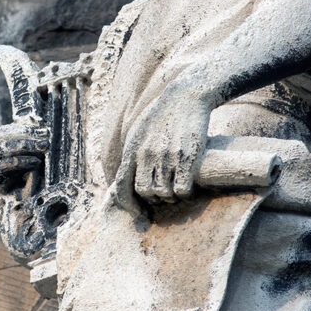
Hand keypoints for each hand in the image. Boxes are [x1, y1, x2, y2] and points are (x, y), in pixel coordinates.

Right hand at [0, 121, 48, 199]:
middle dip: (26, 136)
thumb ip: (33, 144)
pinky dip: (20, 162)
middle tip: (46, 139)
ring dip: (24, 146)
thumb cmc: (27, 184)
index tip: (44, 129)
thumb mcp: (32, 161)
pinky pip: (1, 167)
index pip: (5, 131)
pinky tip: (35, 163)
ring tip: (43, 148)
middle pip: (0, 137)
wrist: (17, 212)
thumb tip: (40, 122)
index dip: (24, 128)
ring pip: (0, 148)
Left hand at [113, 79, 212, 211]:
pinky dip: (184, 193)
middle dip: (153, 199)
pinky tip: (188, 188)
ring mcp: (166, 156)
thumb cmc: (162, 114)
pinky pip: (181, 188)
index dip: (128, 205)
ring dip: (170, 197)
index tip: (137, 214)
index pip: (122, 187)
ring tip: (175, 191)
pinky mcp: (186, 157)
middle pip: (145, 192)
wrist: (186, 96)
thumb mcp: (139, 130)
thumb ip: (132, 153)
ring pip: (163, 193)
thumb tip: (125, 177)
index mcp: (132, 149)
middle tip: (163, 196)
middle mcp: (146, 154)